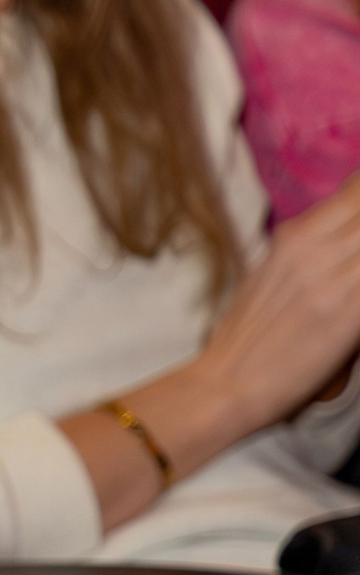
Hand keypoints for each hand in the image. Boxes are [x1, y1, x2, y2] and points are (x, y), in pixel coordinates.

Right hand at [194, 174, 359, 430]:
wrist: (227, 385)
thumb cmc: (248, 336)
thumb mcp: (269, 274)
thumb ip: (309, 245)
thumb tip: (342, 226)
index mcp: (294, 236)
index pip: (356, 189)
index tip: (357, 227)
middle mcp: (317, 249)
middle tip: (356, 264)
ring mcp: (336, 279)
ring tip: (355, 283)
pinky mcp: (351, 312)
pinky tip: (358, 300)